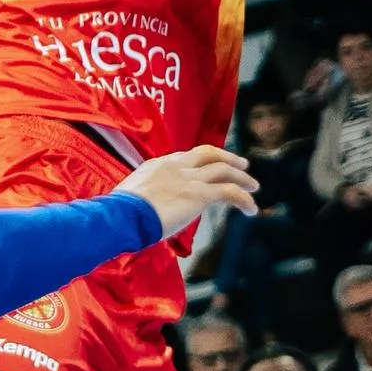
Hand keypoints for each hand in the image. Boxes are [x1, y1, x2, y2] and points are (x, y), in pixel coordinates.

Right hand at [119, 146, 259, 239]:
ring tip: (253, 187)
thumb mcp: (129, 198)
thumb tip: (143, 212)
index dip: (202, 160)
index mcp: (157, 165)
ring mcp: (188, 178)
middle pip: (208, 153)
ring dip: (242, 178)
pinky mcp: (199, 194)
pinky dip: (244, 199)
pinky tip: (251, 209)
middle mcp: (175, 166)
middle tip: (242, 165)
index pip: (185, 157)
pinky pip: (229, 192)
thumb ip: (143, 199)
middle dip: (227, 158)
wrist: (120, 216)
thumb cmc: (118, 214)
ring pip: (224, 169)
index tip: (211, 166)